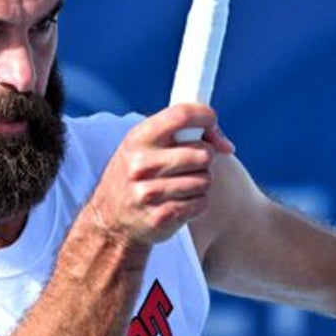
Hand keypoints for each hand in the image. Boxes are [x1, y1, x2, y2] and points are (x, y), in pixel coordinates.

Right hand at [87, 104, 234, 246]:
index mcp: (138, 139)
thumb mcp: (144, 146)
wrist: (110, 220)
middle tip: (192, 164)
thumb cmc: (135, 176)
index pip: (181, 115)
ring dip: (201, 183)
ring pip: (205, 180)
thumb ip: (180, 134)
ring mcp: (150, 193)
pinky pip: (201, 203)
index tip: (212, 123)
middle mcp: (141, 164)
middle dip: (205, 158)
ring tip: (182, 185)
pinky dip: (197, 202)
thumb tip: (225, 145)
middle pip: (202, 153)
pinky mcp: (161, 217)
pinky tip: (180, 201)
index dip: (206, 116)